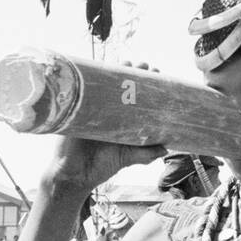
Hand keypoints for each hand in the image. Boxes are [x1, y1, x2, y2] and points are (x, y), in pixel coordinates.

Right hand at [39, 61, 167, 192]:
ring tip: (129, 65)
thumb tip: (166, 149)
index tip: (157, 75)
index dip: (146, 87)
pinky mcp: (80, 112)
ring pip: (106, 86)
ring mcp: (94, 111)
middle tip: (145, 67)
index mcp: (122, 121)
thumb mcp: (127, 157)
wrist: (74, 175)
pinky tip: (103, 71)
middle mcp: (109, 114)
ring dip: (116, 72)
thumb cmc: (100, 166)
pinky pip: (87, 93)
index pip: (137, 99)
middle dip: (134, 75)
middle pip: (123, 88)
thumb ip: (146, 154)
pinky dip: (94, 82)